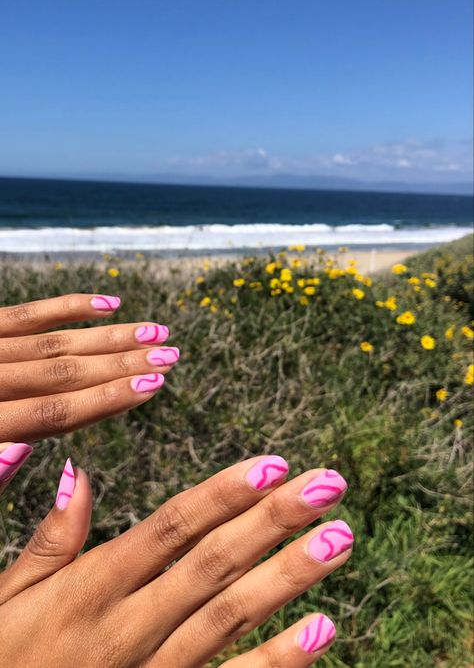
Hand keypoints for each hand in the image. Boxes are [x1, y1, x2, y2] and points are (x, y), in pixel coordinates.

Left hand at [0, 293, 178, 480]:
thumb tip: (68, 471)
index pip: (56, 412)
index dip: (108, 399)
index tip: (154, 385)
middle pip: (65, 372)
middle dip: (123, 364)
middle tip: (171, 356)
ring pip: (56, 342)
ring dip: (110, 337)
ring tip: (156, 332)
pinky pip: (27, 313)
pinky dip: (70, 307)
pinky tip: (110, 304)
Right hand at [0, 456, 352, 666]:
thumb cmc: (8, 657)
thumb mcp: (12, 596)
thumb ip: (53, 539)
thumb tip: (79, 472)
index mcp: (93, 586)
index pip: (171, 527)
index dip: (224, 493)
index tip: (273, 462)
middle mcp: (130, 625)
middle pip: (213, 563)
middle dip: (273, 520)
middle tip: (328, 484)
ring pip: (232, 616)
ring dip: (288, 576)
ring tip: (340, 539)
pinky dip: (278, 661)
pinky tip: (322, 628)